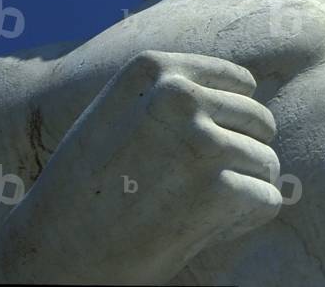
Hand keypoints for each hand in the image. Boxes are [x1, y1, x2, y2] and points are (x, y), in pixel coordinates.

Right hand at [0, 51, 281, 284]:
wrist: (57, 254)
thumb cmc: (90, 186)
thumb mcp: (121, 111)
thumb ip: (174, 91)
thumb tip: (249, 86)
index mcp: (154, 69)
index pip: (243, 84)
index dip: (228, 123)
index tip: (193, 152)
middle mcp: (179, 95)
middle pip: (259, 121)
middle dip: (239, 155)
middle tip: (193, 187)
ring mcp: (201, 141)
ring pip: (267, 161)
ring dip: (242, 189)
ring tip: (194, 206)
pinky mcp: (218, 189)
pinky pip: (268, 199)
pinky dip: (246, 219)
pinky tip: (205, 227)